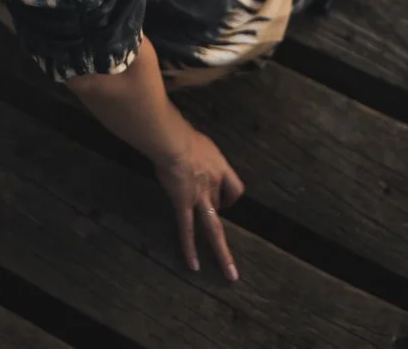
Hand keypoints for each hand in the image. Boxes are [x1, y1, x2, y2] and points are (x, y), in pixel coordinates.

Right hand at [152, 126, 244, 281]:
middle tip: (231, 249)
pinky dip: (190, 248)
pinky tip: (193, 265)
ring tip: (229, 273)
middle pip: (224, 209)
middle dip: (223, 223)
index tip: (221, 199)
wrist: (173, 140)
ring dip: (222, 251)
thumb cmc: (181, 134)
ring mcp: (200, 197)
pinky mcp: (183, 204)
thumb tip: (192, 151)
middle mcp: (214, 185)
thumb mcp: (199, 141)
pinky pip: (187, 229)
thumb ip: (199, 151)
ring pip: (214, 228)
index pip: (235, 187)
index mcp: (219, 167)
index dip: (229, 197)